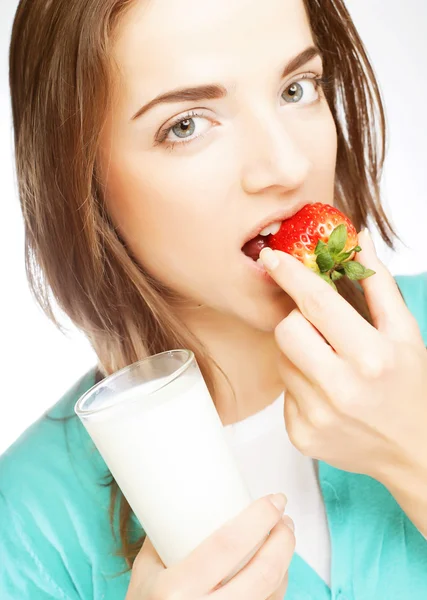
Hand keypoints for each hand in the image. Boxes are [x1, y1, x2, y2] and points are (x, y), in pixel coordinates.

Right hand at [125, 494, 294, 599]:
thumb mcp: (145, 573)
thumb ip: (167, 538)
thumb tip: (192, 503)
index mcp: (177, 591)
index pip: (228, 545)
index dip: (259, 518)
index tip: (273, 500)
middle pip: (263, 572)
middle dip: (282, 539)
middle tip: (283, 517)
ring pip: (273, 593)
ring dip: (286, 561)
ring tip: (283, 536)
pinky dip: (278, 585)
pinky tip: (276, 568)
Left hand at [259, 229, 426, 482]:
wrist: (416, 452)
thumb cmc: (413, 387)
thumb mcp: (406, 333)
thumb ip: (380, 285)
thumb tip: (360, 241)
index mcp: (371, 357)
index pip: (316, 302)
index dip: (290, 274)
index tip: (271, 258)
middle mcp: (341, 389)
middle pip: (286, 330)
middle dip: (297, 321)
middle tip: (320, 328)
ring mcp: (318, 417)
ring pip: (281, 359)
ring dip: (299, 353)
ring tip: (330, 364)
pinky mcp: (302, 436)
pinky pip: (284, 392)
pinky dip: (300, 384)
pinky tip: (327, 392)